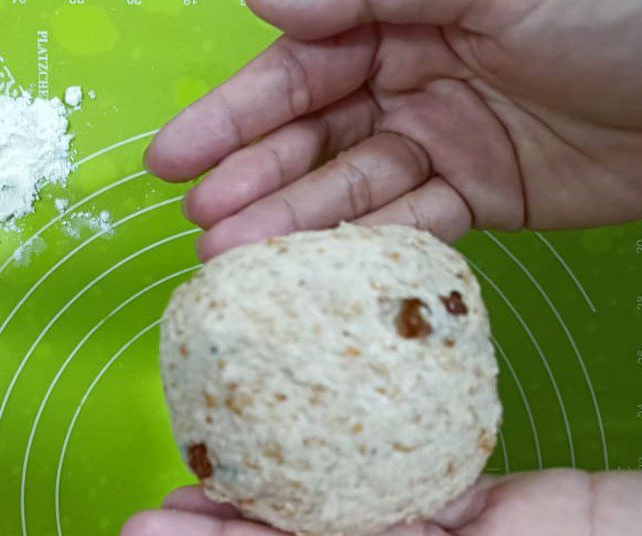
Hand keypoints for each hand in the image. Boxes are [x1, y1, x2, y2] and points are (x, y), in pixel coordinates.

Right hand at [145, 0, 641, 259]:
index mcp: (408, 14)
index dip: (236, 113)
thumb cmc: (616, 11)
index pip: (303, 66)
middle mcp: (415, 76)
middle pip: (314, 135)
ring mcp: (443, 141)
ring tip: (231, 258)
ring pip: (352, 190)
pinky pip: (410, 224)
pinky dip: (364, 247)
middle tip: (198, 219)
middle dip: (253, 176)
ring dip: (292, 225)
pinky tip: (314, 271)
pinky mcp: (477, 196)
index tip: (176, 155)